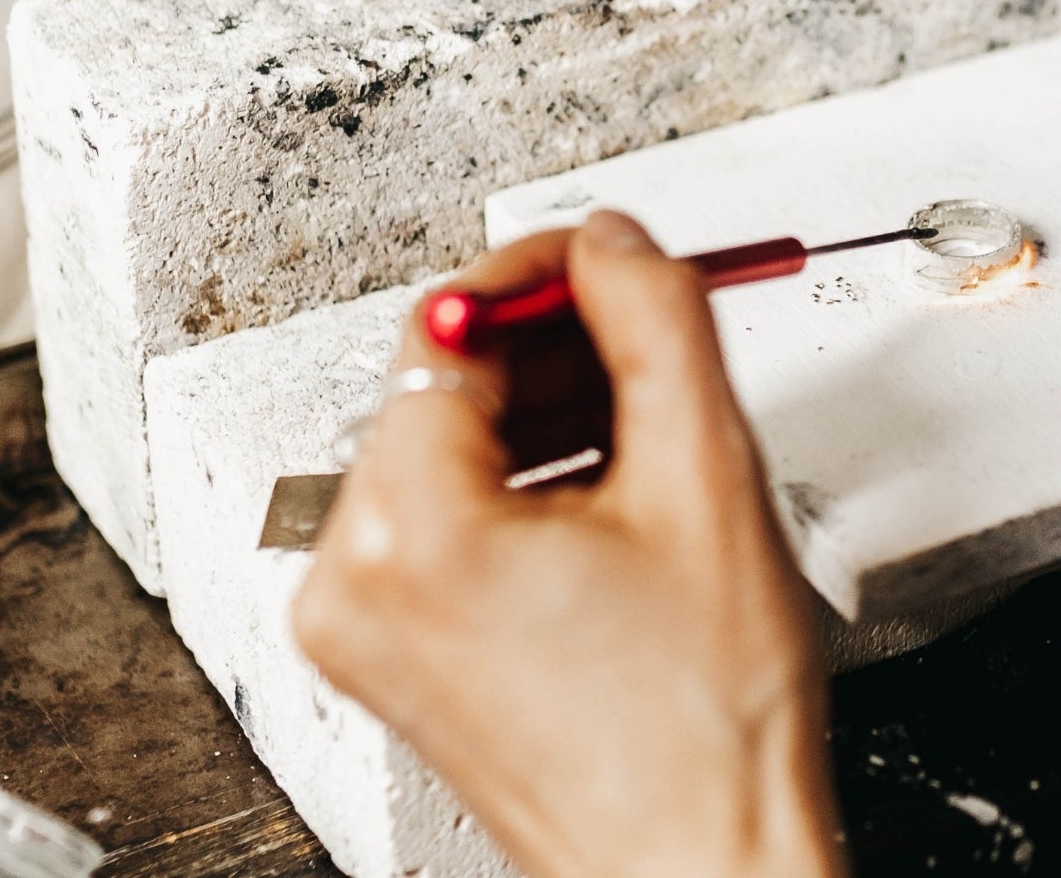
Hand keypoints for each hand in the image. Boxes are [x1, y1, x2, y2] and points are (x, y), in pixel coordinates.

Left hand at [292, 210, 846, 877]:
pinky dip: (521, 490)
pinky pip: (444, 525)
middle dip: (553, 347)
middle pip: (441, 391)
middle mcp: (353, 581)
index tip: (607, 254)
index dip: (540, 270)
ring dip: (545, 416)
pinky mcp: (390, 654)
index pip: (445, 329)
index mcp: (408, 535)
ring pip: (446, 454)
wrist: (699, 868)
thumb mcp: (707, 482)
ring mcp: (361, 626)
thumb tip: (617, 246)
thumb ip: (657, 322)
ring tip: (650, 423)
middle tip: (648, 325)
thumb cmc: (702, 737)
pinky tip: (610, 491)